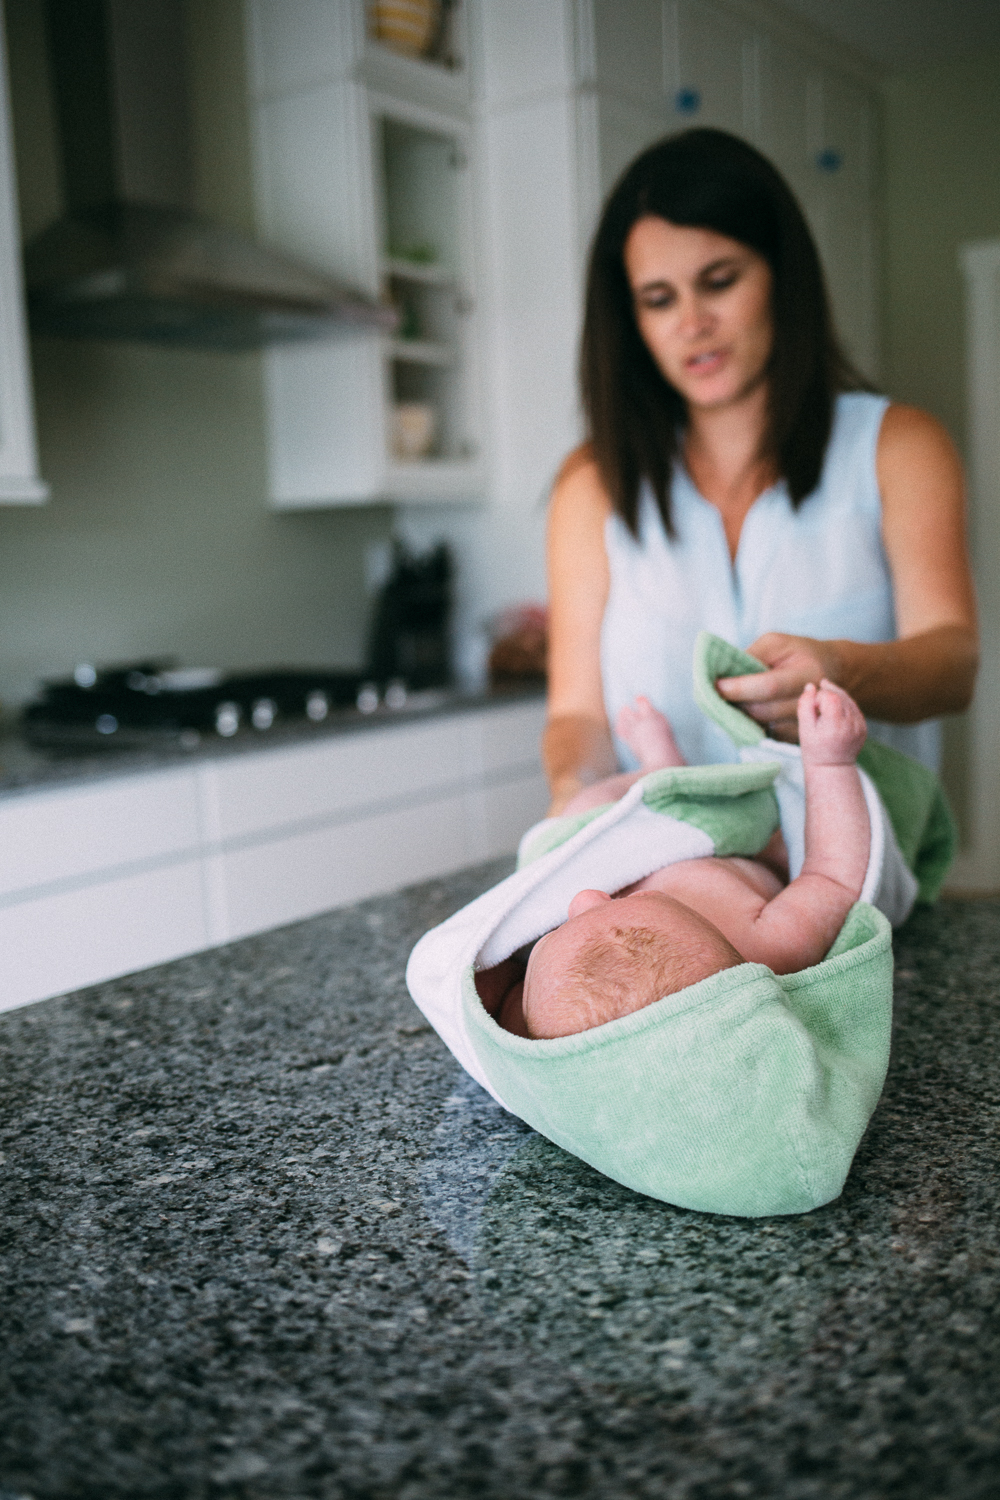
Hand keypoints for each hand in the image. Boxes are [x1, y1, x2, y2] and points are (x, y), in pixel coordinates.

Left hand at [715, 633, 841, 741]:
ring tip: (729, 700)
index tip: (715, 685)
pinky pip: (765, 735)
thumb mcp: (777, 643)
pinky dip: (749, 724)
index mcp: (808, 673)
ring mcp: (806, 725)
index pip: (769, 686)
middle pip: (762, 711)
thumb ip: (752, 656)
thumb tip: (723, 674)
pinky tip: (745, 711)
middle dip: (733, 703)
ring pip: (761, 727)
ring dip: (739, 716)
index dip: (740, 688)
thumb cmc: (799, 654)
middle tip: (713, 693)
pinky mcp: (797, 739)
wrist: (833, 673)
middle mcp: (811, 703)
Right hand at [797, 680, 866, 765]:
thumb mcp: (804, 729)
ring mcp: (860, 725)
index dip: (818, 697)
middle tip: (816, 701)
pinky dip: (844, 705)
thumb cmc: (814, 749)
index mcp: (835, 725)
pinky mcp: (863, 727)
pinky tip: (834, 711)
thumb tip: (810, 686)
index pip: (830, 696)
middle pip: (840, 695)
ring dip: (836, 697)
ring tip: (823, 703)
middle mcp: (851, 724)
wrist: (832, 768)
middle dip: (827, 694)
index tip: (811, 709)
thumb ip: (805, 705)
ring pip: (848, 699)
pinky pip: (854, 708)